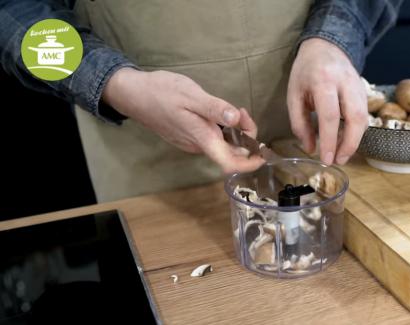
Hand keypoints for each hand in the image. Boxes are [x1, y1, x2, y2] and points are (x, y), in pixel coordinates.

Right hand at [101, 68, 263, 172]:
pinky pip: (212, 138)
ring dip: (235, 132)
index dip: (249, 164)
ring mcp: (192, 142)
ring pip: (222, 145)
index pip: (229, 163)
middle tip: (243, 113)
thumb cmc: (161, 92)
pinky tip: (220, 113)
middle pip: (230, 153)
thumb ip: (215, 108)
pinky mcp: (188, 136)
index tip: (263, 154)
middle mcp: (198, 146)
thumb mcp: (191, 95)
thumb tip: (236, 119)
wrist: (133, 93)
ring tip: (234, 110)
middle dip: (246, 137)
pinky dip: (223, 129)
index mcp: (202, 139)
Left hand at [287, 38, 367, 164]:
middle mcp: (345, 83)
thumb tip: (310, 148)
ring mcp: (358, 86)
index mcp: (323, 81)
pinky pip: (364, 115)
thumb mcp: (294, 95)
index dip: (329, 140)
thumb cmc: (305, 72)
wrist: (325, 47)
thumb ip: (300, 123)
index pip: (330, 116)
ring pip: (363, 118)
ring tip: (341, 155)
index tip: (326, 159)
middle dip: (349, 144)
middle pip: (355, 117)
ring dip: (354, 140)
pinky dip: (357, 131)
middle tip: (339, 160)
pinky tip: (345, 141)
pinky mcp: (365, 91)